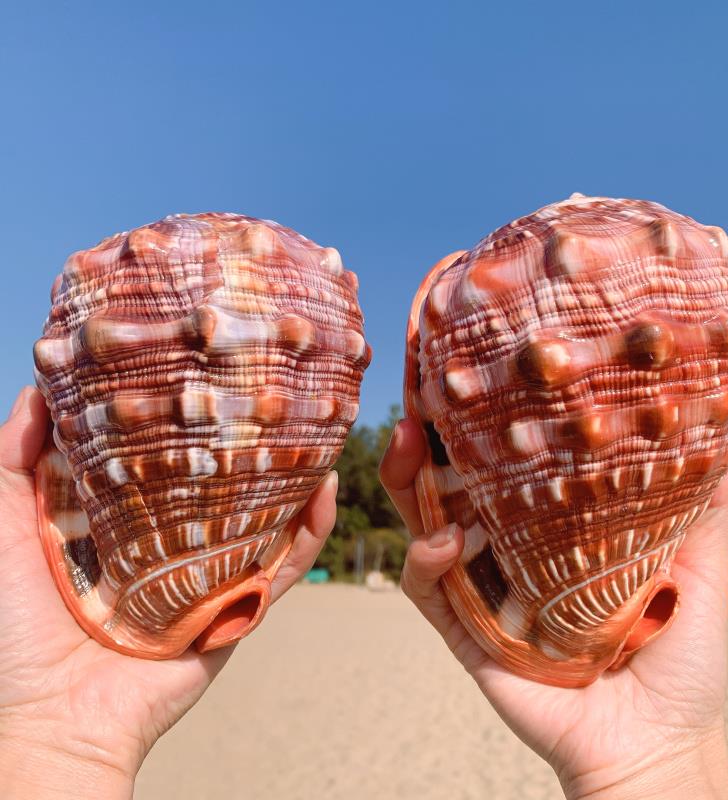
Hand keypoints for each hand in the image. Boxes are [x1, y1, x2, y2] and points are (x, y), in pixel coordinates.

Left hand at [0, 387, 337, 799]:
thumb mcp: (6, 528)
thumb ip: (14, 462)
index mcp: (131, 520)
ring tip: (318, 434)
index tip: (210, 375)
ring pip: (270, 518)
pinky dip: (311, 531)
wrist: (50, 716)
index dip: (193, 419)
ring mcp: (213, 573)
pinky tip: (323, 490)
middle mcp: (178, 542)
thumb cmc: (16, 627)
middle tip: (278, 394)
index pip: (172, 458)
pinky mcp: (239, 607)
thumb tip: (39, 389)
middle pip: (229, 484)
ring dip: (299, 479)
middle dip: (257, 442)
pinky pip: (285, 566)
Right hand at [381, 418, 727, 799]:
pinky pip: (428, 591)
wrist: (655, 744)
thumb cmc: (678, 662)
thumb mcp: (699, 574)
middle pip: (454, 489)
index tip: (468, 381)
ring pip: (425, 528)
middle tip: (417, 405)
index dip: (484, 427)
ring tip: (408, 446)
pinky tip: (444, 538)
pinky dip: (425, 560)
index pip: (509, 470)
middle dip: (427, 445)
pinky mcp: (467, 634)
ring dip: (406, 486)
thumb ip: (706, 513)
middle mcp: (511, 556)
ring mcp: (484, 593)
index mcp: (553, 534)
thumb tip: (723, 442)